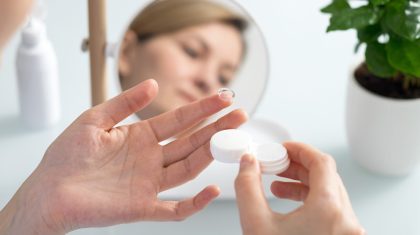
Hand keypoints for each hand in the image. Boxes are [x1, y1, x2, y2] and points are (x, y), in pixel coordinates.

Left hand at [0, 79, 246, 233]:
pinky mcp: (143, 207)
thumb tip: (153, 85)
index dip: (202, 108)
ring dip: (211, 154)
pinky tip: (211, 190)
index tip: (223, 97)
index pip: (179, 120)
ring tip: (232, 137)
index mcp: (141, 137)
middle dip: (216, 127)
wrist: (48, 191)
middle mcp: (150, 159)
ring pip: (189, 167)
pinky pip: (175, 208)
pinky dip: (195, 203)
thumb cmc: (66, 156)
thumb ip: (124, 103)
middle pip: (191, 141)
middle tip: (239, 114)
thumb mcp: (95, 119)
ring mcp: (149, 183)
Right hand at [234, 142, 364, 234]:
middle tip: (275, 163)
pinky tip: (287, 203)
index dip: (299, 149)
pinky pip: (329, 209)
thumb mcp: (255, 224)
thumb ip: (247, 186)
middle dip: (297, 166)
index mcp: (329, 209)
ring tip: (276, 185)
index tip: (282, 147)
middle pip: (325, 176)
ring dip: (302, 184)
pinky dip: (309, 200)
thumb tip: (247, 163)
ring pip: (328, 193)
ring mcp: (347, 231)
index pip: (321, 162)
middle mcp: (345, 219)